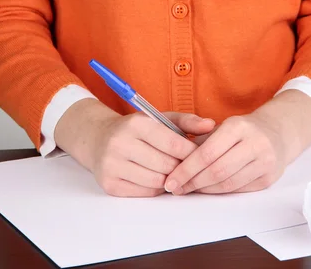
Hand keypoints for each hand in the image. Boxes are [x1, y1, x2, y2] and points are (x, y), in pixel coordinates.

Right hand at [55, 99, 214, 196]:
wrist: (98, 138)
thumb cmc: (137, 130)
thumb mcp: (160, 119)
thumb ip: (188, 121)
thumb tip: (211, 125)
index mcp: (136, 124)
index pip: (173, 144)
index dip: (191, 153)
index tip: (201, 156)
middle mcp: (120, 143)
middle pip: (166, 166)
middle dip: (181, 167)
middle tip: (186, 165)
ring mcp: (112, 165)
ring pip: (157, 182)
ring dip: (169, 179)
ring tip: (171, 170)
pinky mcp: (109, 184)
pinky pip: (145, 193)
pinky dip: (156, 188)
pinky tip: (156, 177)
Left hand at [164, 113, 286, 194]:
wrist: (276, 133)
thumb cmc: (241, 131)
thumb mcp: (221, 127)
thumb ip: (198, 141)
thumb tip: (174, 163)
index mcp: (238, 126)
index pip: (207, 153)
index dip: (186, 170)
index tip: (170, 180)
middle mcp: (255, 142)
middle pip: (217, 171)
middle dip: (192, 183)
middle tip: (176, 189)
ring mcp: (265, 161)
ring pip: (228, 184)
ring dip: (204, 190)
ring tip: (189, 189)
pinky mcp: (269, 178)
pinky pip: (238, 190)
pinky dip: (220, 192)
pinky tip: (208, 189)